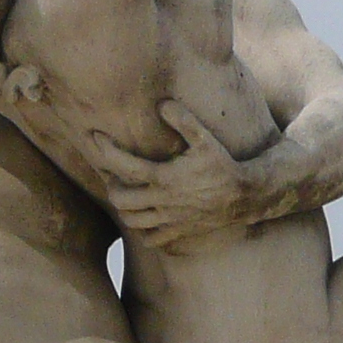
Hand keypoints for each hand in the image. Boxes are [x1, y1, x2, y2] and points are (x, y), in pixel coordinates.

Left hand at [86, 101, 265, 249]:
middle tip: (111, 172)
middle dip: (110, 183)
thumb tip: (162, 103)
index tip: (97, 137)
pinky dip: (141, 229)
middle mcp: (163, 201)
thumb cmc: (223, 164)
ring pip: (130, 220)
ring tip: (125, 192)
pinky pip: (149, 239)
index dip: (104, 149)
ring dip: (123, 207)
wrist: (245, 195)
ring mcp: (169, 219)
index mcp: (164, 177)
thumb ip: (183, 120)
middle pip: (119, 198)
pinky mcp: (178, 232)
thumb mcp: (205, 139)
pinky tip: (144, 215)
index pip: (122, 165)